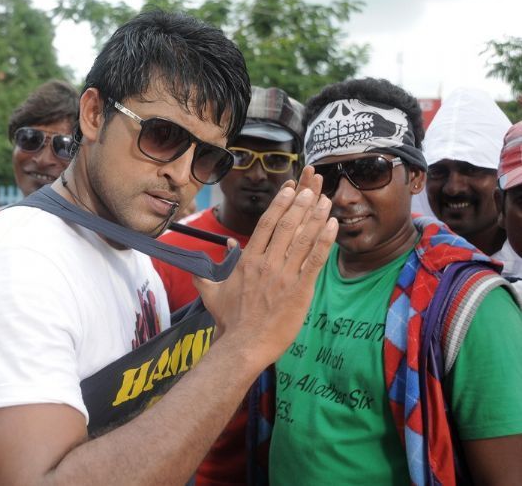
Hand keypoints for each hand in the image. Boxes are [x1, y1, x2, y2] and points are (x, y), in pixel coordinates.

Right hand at [195, 166, 337, 369]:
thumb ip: (204, 277)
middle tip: (311, 185)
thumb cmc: (229, 321)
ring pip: (303, 237)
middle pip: (287, 224)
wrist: (243, 344)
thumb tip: (196, 270)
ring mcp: (284, 275)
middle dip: (301, 201)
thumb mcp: (211, 294)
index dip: (280, 203)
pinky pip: (315, 260)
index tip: (290, 188)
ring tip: (325, 198)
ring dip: (316, 215)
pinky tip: (333, 225)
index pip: (266, 223)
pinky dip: (325, 240)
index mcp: (248, 260)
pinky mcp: (300, 290)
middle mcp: (267, 262)